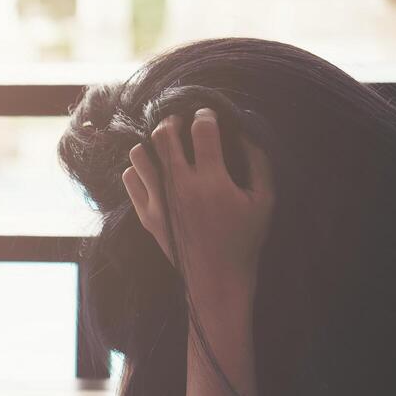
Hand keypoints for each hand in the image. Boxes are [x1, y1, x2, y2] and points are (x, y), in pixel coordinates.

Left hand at [122, 109, 273, 313]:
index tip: (208, 115)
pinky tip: (155, 170)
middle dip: (172, 120)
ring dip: (152, 143)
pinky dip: (139, 168)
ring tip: (165, 146)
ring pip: (139, 154)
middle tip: (181, 123)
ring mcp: (159, 202)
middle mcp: (181, 188)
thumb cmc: (245, 240)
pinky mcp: (146, 216)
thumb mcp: (264, 200)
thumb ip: (259, 161)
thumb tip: (245, 130)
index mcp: (212, 181)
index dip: (204, 115)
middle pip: (163, 135)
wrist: (216, 281)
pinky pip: (130, 179)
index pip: (201, 130)